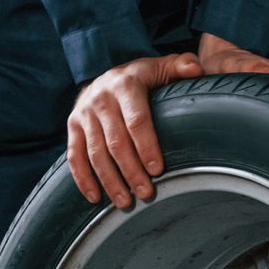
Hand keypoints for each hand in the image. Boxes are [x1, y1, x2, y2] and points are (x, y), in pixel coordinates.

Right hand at [66, 52, 204, 207]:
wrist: (106, 75)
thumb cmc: (143, 77)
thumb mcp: (162, 67)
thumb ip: (181, 66)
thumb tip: (196, 69)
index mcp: (125, 85)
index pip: (137, 120)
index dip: (147, 147)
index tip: (158, 170)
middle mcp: (100, 99)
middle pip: (116, 142)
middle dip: (131, 171)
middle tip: (146, 194)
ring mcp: (83, 114)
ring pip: (95, 153)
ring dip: (110, 181)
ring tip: (124, 202)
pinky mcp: (72, 126)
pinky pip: (74, 155)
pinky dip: (83, 179)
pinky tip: (95, 198)